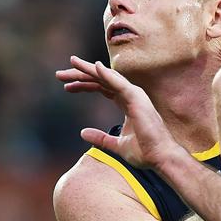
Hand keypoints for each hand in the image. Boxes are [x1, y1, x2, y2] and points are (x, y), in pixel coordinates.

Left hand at [57, 56, 181, 169]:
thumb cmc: (144, 151)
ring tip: (71, 63)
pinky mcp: (138, 99)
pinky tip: (94, 67)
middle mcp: (131, 96)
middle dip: (81, 75)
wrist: (160, 158)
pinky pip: (120, 83)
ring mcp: (135, 96)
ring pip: (109, 77)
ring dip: (89, 70)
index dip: (85, 85)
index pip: (103, 88)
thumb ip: (100, 137)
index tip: (66, 87)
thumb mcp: (116, 145)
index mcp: (128, 104)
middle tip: (60, 74)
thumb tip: (82, 132)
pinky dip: (107, 74)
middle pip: (102, 80)